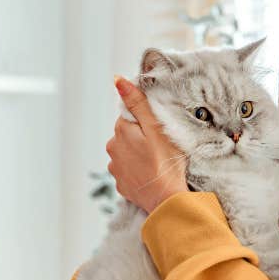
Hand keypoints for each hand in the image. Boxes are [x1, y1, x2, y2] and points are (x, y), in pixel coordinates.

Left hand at [106, 77, 188, 213]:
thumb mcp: (156, 127)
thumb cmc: (166, 162)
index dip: (146, 122)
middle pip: (128, 135)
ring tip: (157, 163)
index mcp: (120, 131)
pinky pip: (130, 172)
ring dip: (140, 155)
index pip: (130, 116)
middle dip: (142, 138)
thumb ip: (137, 102)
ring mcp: (116, 169)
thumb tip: (117, 79)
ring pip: (128, 153)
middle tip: (161, 148)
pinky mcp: (121, 185)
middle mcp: (112, 148)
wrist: (166, 199)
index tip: (159, 132)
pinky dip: (139, 172)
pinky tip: (152, 175)